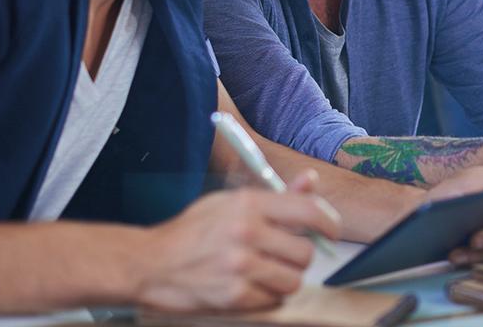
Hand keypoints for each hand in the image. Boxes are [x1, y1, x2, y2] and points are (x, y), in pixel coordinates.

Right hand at [135, 172, 339, 312]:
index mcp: (249, 204)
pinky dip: (267, 296)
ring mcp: (240, 266)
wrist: (150, 263)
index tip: (332, 231)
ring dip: (285, 278)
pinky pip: (273, 300)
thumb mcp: (231, 202)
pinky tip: (250, 285)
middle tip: (286, 256)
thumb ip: (276, 195)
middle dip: (300, 257)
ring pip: (293, 280)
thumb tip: (311, 182)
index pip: (309, 211)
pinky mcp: (234, 296)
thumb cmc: (192, 230)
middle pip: (305, 252)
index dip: (329, 223)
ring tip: (266, 271)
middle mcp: (247, 232)